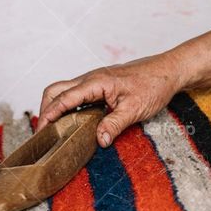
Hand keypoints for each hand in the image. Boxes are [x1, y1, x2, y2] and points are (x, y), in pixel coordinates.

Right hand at [38, 53, 183, 146]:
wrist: (168, 70)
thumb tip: (99, 140)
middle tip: (44, 132)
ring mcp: (94, 80)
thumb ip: (115, 124)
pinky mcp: (100, 84)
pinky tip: (73, 121)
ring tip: (54, 129)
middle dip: (45, 109)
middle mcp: (91, 79)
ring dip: (55, 107)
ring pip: (64, 90)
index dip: (49, 115)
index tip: (41, 131)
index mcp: (96, 82)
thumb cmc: (154, 84)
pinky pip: (76, 93)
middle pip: (55, 90)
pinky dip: (68, 105)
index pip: (63, 98)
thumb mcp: (134, 109)